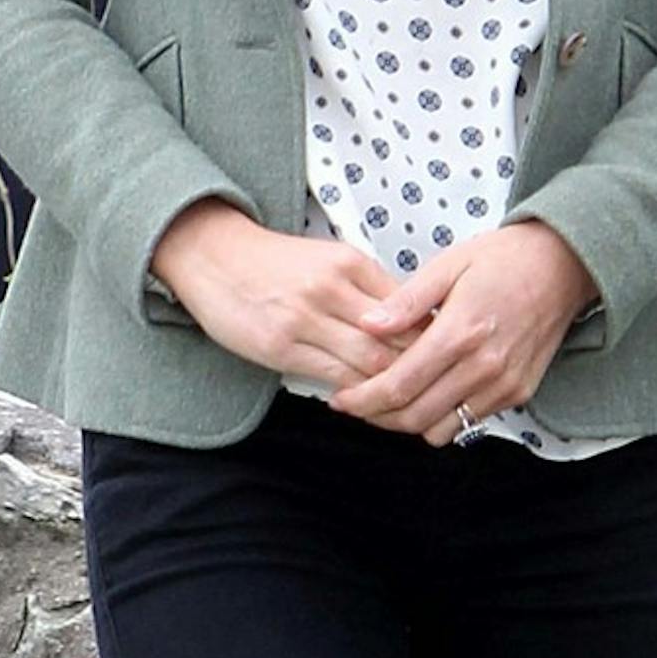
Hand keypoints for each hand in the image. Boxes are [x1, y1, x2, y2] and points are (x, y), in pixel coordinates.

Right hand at [151, 200, 413, 385]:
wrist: (214, 255)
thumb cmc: (277, 263)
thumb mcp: (330, 260)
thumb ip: (369, 290)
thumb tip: (415, 323)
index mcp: (351, 264)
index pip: (410, 310)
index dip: (432, 341)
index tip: (443, 360)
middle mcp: (332, 289)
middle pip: (396, 340)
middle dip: (419, 370)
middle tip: (433, 390)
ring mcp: (305, 319)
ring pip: (369, 363)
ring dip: (390, 388)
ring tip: (403, 402)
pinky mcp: (280, 346)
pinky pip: (333, 377)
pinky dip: (356, 393)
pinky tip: (365, 401)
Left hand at [327, 220, 596, 443]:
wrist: (565, 265)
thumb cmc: (505, 258)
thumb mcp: (448, 264)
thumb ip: (405, 301)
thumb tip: (367, 326)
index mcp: (460, 332)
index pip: (398, 385)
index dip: (362, 400)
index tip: (341, 400)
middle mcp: (484, 367)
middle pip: (415, 417)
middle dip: (377, 417)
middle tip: (357, 404)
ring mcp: (504, 385)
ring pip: (441, 429)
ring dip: (409, 422)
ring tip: (391, 400)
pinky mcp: (518, 393)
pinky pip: (468, 422)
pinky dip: (442, 416)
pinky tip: (429, 392)